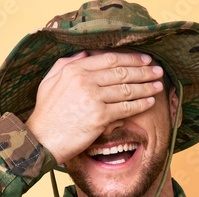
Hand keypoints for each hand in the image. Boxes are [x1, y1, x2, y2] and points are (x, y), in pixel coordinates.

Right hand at [25, 51, 164, 164]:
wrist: (40, 140)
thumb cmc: (45, 114)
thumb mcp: (49, 82)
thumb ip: (65, 64)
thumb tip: (84, 54)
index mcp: (74, 69)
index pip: (109, 59)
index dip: (130, 58)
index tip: (144, 59)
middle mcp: (85, 80)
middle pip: (122, 72)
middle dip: (143, 70)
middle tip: (157, 70)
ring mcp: (93, 98)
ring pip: (127, 89)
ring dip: (146, 86)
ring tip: (158, 85)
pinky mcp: (100, 117)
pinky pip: (126, 108)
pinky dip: (140, 104)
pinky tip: (150, 101)